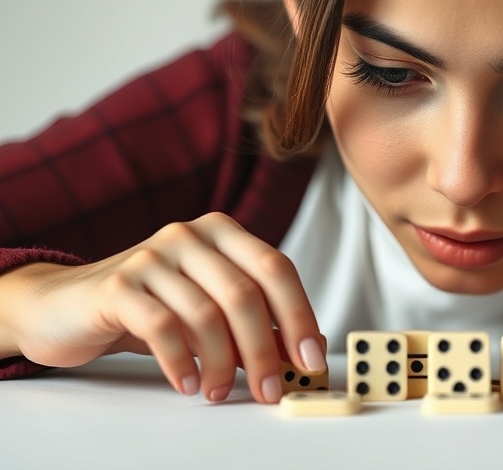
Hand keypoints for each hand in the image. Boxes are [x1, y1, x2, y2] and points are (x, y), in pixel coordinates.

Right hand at [1, 212, 324, 403]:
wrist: (68, 305)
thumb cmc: (152, 307)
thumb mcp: (209, 310)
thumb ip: (253, 325)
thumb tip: (303, 356)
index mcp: (223, 233)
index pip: (276, 268)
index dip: (300, 315)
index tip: (311, 360)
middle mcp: (190, 235)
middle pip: (245, 294)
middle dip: (264, 349)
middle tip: (269, 389)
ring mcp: (152, 256)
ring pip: (206, 314)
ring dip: (220, 364)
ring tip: (218, 393)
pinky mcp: (118, 285)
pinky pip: (162, 327)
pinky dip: (180, 362)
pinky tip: (187, 383)